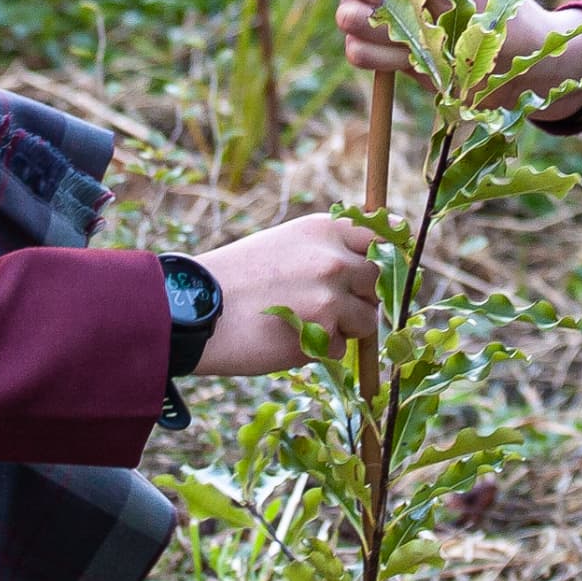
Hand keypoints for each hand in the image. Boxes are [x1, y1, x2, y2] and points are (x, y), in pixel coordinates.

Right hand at [190, 212, 382, 377]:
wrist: (197, 310)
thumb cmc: (236, 277)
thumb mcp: (284, 244)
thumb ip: (326, 248)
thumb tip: (378, 260)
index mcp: (324, 229)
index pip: (382, 240)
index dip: (384, 258)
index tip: (382, 269)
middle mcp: (334, 259)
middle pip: (378, 283)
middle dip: (360, 297)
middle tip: (325, 303)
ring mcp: (331, 298)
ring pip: (367, 320)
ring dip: (344, 327)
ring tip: (303, 323)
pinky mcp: (323, 336)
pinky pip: (343, 349)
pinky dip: (322, 351)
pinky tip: (288, 341)